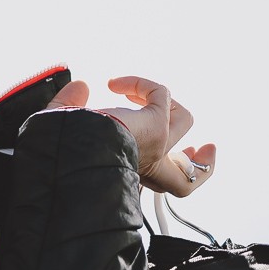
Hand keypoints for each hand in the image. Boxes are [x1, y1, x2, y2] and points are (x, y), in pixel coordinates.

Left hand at [46, 76, 215, 195]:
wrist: (70, 160)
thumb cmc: (63, 154)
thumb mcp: (66, 129)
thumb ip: (70, 107)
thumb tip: (80, 86)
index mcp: (129, 176)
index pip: (160, 186)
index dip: (178, 175)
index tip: (186, 160)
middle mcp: (147, 167)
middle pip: (189, 177)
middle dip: (203, 161)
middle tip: (206, 147)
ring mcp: (157, 147)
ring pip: (184, 121)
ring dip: (165, 100)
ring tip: (134, 91)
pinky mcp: (157, 127)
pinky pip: (161, 93)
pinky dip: (141, 83)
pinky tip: (114, 84)